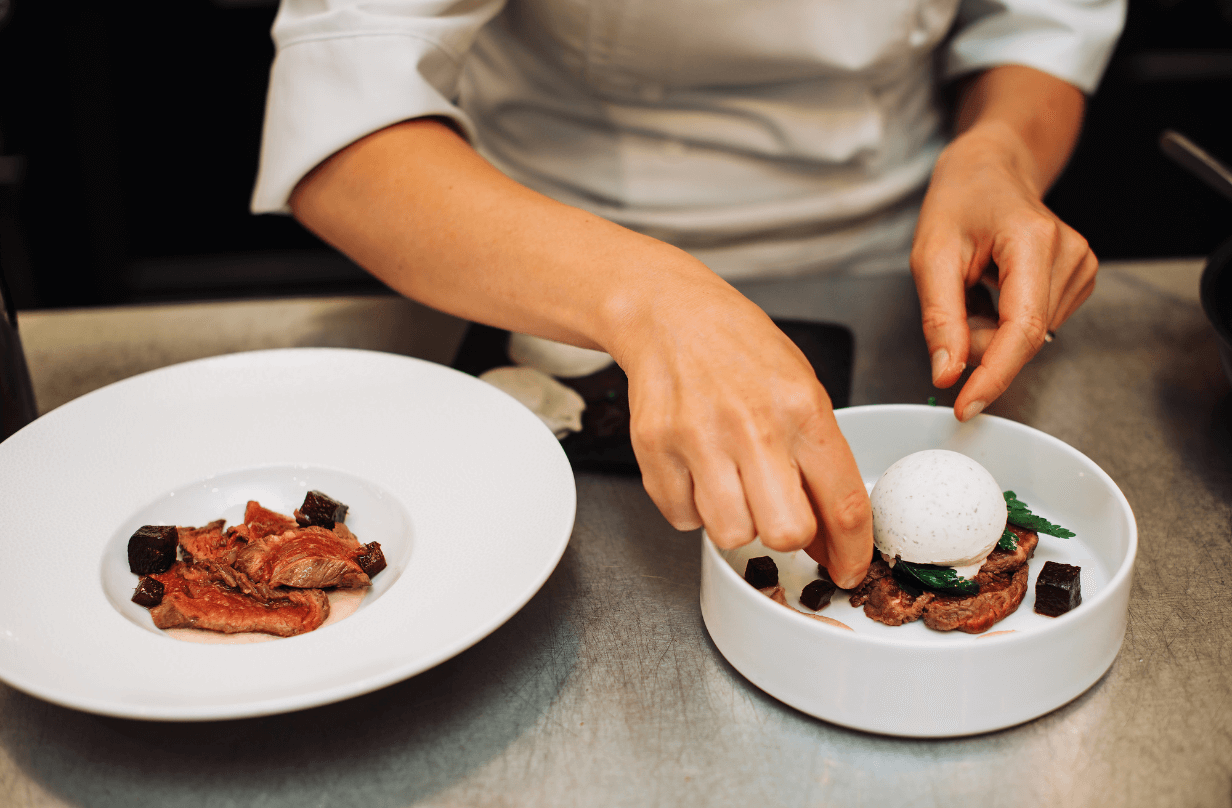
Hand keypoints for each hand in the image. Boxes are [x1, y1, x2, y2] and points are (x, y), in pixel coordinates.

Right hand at [613, 280, 872, 587]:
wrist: (670, 313)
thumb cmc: (740, 349)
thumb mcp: (801, 388)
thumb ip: (819, 459)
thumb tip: (830, 535)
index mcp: (802, 408)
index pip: (843, 503)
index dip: (851, 552)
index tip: (848, 569)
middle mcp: (752, 425)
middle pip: (786, 532)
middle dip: (787, 536)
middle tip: (778, 512)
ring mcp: (698, 438)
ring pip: (730, 534)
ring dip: (736, 522)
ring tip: (732, 483)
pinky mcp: (654, 449)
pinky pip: (682, 518)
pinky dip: (692, 507)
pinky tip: (698, 470)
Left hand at [910, 121, 1096, 419]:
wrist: (991, 169)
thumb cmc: (960, 201)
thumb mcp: (931, 256)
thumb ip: (939, 319)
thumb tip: (947, 374)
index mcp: (1033, 241)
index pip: (1022, 329)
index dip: (994, 375)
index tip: (966, 406)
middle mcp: (1069, 254)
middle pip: (1022, 338)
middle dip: (979, 342)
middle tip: (954, 302)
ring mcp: (1081, 267)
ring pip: (1028, 338)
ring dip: (991, 331)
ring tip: (975, 285)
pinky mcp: (1080, 279)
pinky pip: (1035, 326)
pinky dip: (1005, 322)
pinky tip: (996, 288)